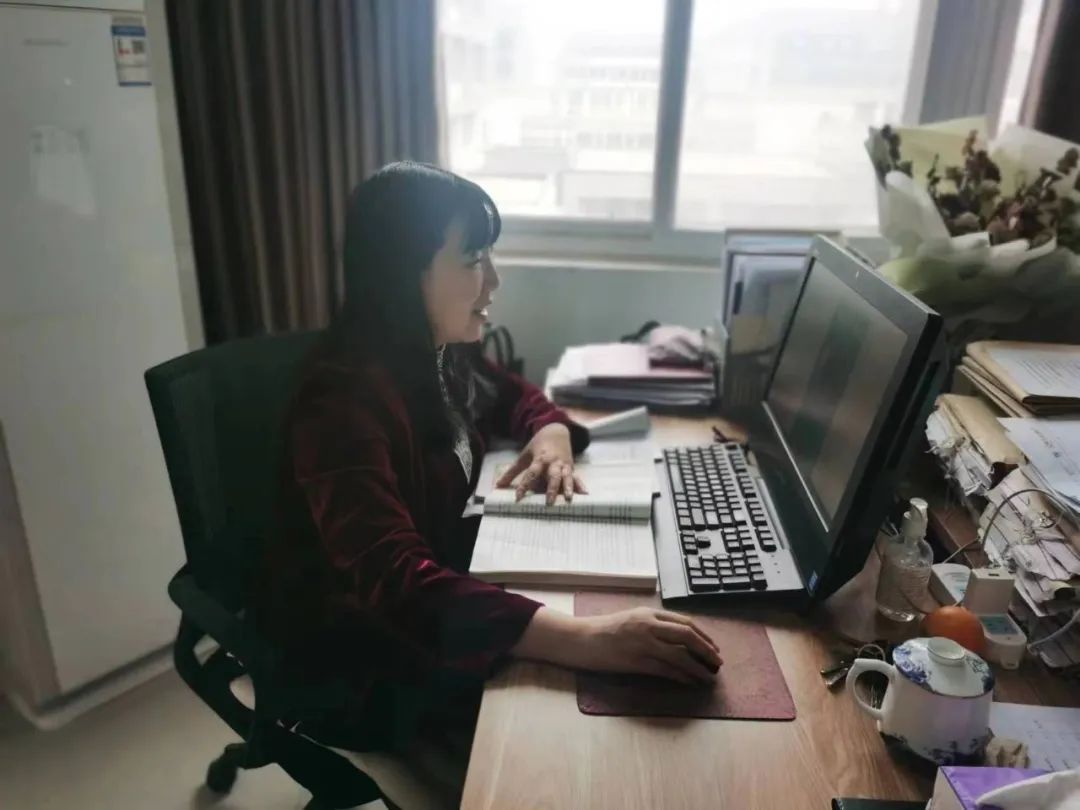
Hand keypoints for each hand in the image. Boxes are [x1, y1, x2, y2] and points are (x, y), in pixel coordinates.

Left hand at [494, 423, 585, 504]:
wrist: (556, 432)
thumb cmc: (538, 446)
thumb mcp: (524, 456)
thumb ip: (512, 472)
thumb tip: (498, 485)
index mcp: (540, 459)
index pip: (531, 473)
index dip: (524, 485)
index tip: (518, 497)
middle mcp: (553, 462)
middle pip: (552, 476)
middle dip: (551, 488)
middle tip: (549, 502)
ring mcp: (564, 465)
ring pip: (566, 477)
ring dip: (568, 487)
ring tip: (569, 499)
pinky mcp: (571, 468)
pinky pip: (576, 477)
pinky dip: (580, 485)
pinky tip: (584, 494)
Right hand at [575, 607, 722, 684]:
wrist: (581, 639)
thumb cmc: (604, 630)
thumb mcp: (632, 619)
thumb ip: (653, 624)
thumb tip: (678, 638)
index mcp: (648, 613)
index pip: (685, 622)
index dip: (703, 635)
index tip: (713, 647)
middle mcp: (648, 625)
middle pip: (687, 635)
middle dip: (707, 650)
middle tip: (718, 662)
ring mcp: (643, 643)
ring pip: (680, 655)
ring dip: (698, 667)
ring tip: (709, 677)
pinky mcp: (636, 661)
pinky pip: (666, 670)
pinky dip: (682, 676)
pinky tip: (690, 682)